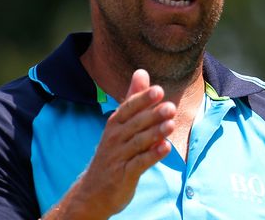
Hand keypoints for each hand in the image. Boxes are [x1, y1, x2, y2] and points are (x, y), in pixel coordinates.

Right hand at [44, 69, 175, 219]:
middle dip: (152, 115)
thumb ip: (133, 99)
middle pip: (135, 124)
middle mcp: (115, 138)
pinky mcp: (124, 175)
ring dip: (155, 133)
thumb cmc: (113, 152)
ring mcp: (119, 157)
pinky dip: (152, 155)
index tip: (158, 90)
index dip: (142, 99)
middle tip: (170, 107)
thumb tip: (142, 72)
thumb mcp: (120, 124)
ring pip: (138, 143)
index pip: (128, 108)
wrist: (92, 191)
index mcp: (115, 124)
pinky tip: (166, 148)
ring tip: (171, 125)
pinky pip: (139, 163)